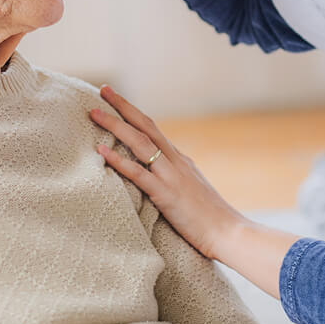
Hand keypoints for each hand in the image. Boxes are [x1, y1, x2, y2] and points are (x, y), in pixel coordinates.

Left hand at [90, 85, 246, 260]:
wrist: (230, 233)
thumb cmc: (210, 219)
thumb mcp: (191, 191)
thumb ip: (174, 181)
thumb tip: (155, 179)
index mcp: (179, 160)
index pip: (153, 129)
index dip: (133, 113)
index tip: (115, 99)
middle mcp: (175, 161)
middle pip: (145, 126)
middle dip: (122, 106)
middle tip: (103, 90)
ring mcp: (171, 175)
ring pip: (139, 142)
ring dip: (115, 125)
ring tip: (94, 113)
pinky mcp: (166, 194)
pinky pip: (138, 173)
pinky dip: (118, 160)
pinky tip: (101, 151)